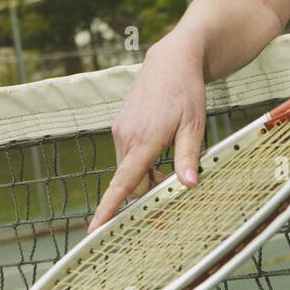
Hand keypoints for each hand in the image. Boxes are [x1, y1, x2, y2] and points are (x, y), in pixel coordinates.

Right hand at [88, 32, 206, 232]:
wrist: (171, 61)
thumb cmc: (186, 92)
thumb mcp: (194, 125)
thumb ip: (188, 157)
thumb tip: (188, 185)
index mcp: (143, 140)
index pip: (123, 182)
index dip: (108, 208)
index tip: (95, 228)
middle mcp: (125, 136)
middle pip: (130, 182)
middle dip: (147, 187)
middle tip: (174, 176)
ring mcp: (119, 129)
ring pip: (127, 168)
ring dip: (144, 172)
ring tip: (168, 151)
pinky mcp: (119, 124)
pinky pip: (125, 153)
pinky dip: (139, 158)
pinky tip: (158, 140)